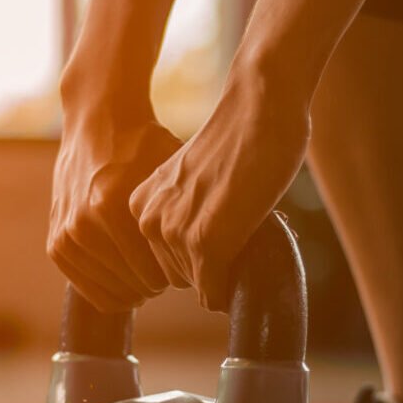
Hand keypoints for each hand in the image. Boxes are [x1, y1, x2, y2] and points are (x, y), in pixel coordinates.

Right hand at [49, 102, 181, 312]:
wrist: (97, 122)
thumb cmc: (144, 144)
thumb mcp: (172, 172)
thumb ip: (187, 215)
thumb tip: (217, 258)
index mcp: (111, 206)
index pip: (156, 275)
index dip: (180, 275)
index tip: (188, 263)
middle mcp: (83, 224)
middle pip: (136, 287)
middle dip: (159, 282)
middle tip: (171, 267)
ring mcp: (66, 236)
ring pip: (113, 293)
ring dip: (136, 287)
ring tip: (150, 269)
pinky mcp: (55, 244)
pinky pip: (88, 289)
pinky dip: (111, 288)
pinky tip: (129, 275)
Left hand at [130, 64, 310, 311]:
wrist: (260, 110)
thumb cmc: (239, 141)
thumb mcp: (193, 181)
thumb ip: (185, 211)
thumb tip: (199, 255)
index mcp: (142, 204)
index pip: (164, 259)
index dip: (200, 251)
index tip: (222, 224)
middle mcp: (148, 219)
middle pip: (180, 276)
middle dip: (211, 265)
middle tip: (239, 228)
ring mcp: (173, 232)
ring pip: (200, 285)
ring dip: (226, 270)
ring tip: (245, 228)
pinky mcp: (204, 243)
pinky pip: (214, 293)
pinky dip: (232, 288)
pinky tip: (248, 256)